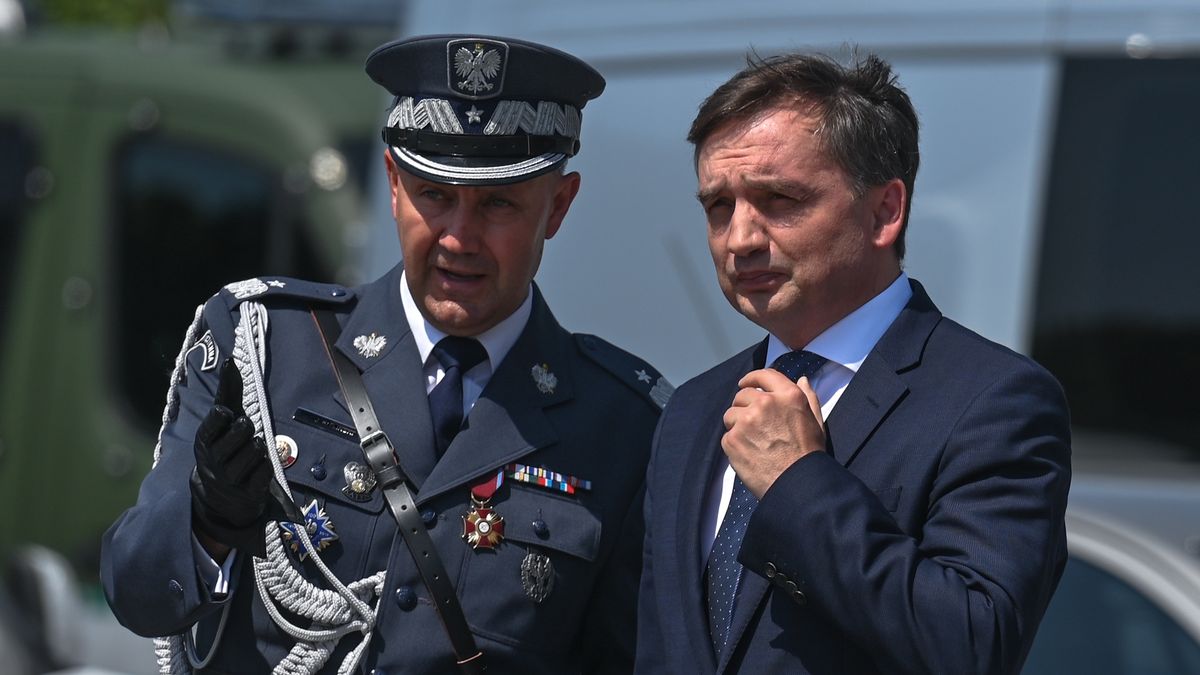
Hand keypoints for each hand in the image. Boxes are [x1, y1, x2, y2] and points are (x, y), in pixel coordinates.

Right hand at [190, 358, 271, 557]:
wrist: (221, 496)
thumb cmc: (224, 448)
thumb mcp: (222, 424)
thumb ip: (227, 393)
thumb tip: (229, 361)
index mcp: (203, 443)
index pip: (211, 425)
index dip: (220, 418)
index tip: (225, 413)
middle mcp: (213, 462)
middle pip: (242, 432)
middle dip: (247, 429)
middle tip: (244, 432)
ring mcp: (230, 480)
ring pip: (256, 449)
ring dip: (259, 448)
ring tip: (250, 453)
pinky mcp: (248, 494)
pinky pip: (266, 470)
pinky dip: (266, 466)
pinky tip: (257, 469)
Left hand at [721, 370, 825, 497]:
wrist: (797, 483)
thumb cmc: (809, 454)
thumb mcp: (816, 421)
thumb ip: (809, 397)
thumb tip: (803, 379)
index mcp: (788, 396)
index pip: (763, 375)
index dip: (752, 378)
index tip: (745, 383)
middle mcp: (765, 403)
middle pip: (742, 395)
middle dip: (744, 406)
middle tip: (752, 423)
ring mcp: (746, 421)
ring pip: (731, 414)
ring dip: (737, 424)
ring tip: (752, 441)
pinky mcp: (732, 439)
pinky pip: (727, 435)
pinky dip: (734, 444)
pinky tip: (749, 454)